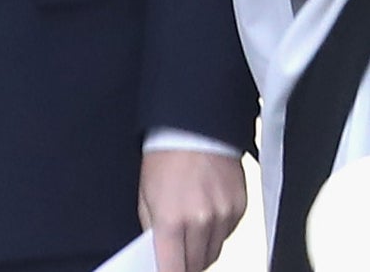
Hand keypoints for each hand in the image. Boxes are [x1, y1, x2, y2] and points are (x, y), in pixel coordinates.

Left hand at [140, 149, 245, 271]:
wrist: (195, 128)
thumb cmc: (164, 156)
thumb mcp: (145, 191)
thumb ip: (150, 225)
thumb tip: (156, 249)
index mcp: (171, 219)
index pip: (172, 266)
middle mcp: (200, 222)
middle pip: (197, 263)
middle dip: (186, 263)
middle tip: (177, 256)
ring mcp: (223, 216)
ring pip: (215, 252)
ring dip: (202, 250)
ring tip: (190, 233)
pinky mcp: (240, 209)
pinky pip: (228, 234)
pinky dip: (217, 233)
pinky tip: (206, 216)